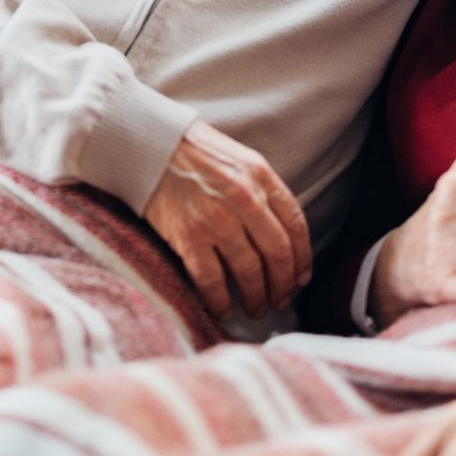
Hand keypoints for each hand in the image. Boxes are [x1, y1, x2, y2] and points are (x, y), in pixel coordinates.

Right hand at [144, 118, 311, 319]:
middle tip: (281, 301)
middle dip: (283, 285)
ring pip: (249, 271)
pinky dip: (221, 301)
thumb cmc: (200, 153)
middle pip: (276, 254)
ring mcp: (217, 220)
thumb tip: (282, 231)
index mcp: (262, 178)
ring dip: (256, 297)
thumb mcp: (244, 160)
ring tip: (257, 309)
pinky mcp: (188, 237)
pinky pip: (211, 280)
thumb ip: (265, 190)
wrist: (152, 146)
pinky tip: (225, 309)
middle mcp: (245, 200)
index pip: (295, 226)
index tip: (302, 278)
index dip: (303, 258)